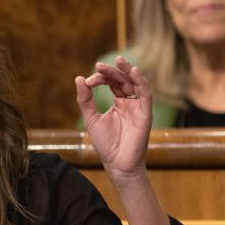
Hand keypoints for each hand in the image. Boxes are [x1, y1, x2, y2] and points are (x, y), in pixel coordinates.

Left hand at [75, 56, 152, 178]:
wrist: (116, 163)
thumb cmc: (105, 143)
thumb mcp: (91, 118)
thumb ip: (85, 99)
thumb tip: (78, 78)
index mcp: (118, 102)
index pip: (111, 83)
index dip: (100, 78)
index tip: (88, 81)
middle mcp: (130, 102)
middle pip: (123, 80)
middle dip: (112, 71)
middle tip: (99, 65)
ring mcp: (138, 107)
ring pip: (135, 83)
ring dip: (127, 71)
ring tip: (118, 61)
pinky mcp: (145, 113)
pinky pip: (145, 94)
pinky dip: (140, 82)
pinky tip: (133, 72)